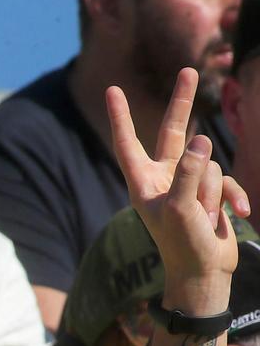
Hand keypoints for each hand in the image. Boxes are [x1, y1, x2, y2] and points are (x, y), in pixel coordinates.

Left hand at [108, 68, 249, 295]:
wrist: (204, 275)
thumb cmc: (184, 246)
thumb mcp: (182, 209)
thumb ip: (189, 173)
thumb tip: (203, 140)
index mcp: (143, 183)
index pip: (128, 144)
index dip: (122, 117)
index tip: (111, 90)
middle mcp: (163, 179)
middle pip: (174, 132)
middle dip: (183, 103)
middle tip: (188, 70)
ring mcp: (189, 184)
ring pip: (210, 164)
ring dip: (212, 191)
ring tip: (204, 218)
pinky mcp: (210, 192)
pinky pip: (227, 181)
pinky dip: (232, 197)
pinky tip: (235, 216)